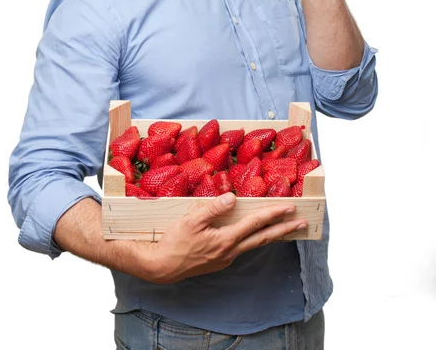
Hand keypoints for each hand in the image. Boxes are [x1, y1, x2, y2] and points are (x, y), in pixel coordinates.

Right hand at [139, 192, 306, 283]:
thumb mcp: (191, 221)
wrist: (162, 267)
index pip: (255, 224)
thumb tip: (234, 198)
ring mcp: (226, 258)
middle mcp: (230, 252)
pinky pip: (242, 247)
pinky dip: (253, 239)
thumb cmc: (174, 241)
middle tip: (302, 223)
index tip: (290, 208)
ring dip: (271, 235)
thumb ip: (213, 209)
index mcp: (225, 240)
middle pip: (263, 238)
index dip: (273, 214)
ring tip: (284, 228)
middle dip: (284, 229)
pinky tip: (252, 234)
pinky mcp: (219, 260)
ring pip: (253, 244)